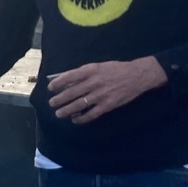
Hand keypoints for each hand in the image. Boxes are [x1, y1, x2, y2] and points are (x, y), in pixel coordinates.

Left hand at [47, 57, 167, 123]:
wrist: (137, 75)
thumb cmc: (115, 69)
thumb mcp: (98, 66)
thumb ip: (84, 73)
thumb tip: (67, 82)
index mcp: (91, 70)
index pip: (69, 77)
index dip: (58, 83)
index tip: (50, 88)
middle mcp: (94, 82)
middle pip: (71, 93)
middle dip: (59, 99)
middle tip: (52, 104)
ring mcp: (101, 95)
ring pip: (79, 105)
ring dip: (67, 110)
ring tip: (59, 114)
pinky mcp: (108, 105)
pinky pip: (91, 114)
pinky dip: (81, 118)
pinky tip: (75, 120)